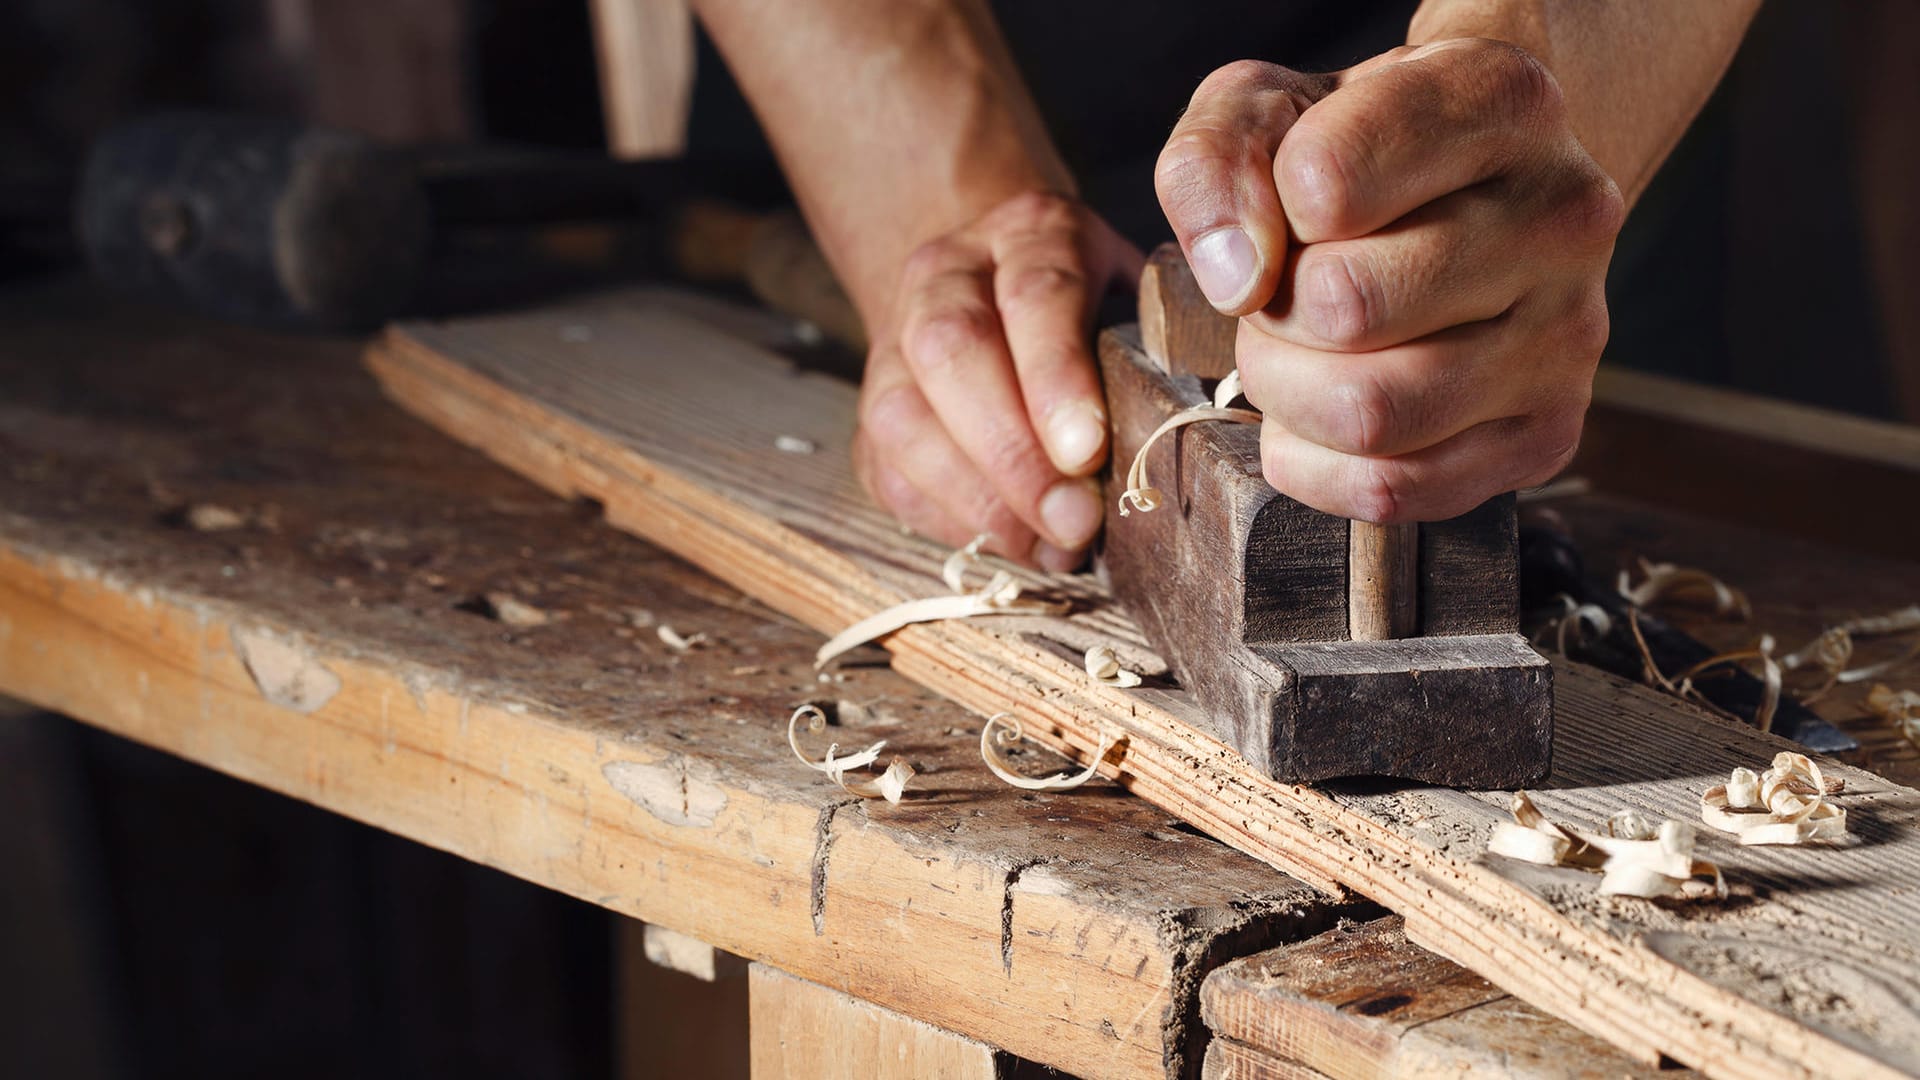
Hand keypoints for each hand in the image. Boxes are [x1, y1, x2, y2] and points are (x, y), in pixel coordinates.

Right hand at [853, 192, 1143, 568]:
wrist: (995, 282)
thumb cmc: (1093, 308)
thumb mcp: (1136, 296)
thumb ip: (1155, 345)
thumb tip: (1178, 431)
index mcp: (1028, 234)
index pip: (1034, 295)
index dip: (1056, 376)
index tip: (1088, 451)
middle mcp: (946, 274)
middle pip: (951, 352)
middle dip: (1012, 451)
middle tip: (1073, 520)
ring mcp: (894, 339)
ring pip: (903, 418)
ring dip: (978, 497)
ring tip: (1048, 544)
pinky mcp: (871, 404)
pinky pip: (889, 469)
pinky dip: (950, 518)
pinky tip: (1011, 541)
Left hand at [1155, 40, 1624, 522]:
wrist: (1465, 192)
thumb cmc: (1355, 149)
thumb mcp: (1263, 109)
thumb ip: (1215, 163)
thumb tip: (1238, 279)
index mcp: (1503, 101)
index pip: (1322, 182)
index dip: (1270, 206)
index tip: (1295, 205)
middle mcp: (1562, 214)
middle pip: (1345, 309)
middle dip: (1272, 312)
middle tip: (1284, 294)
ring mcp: (1569, 332)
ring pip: (1370, 413)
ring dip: (1288, 392)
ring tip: (1300, 352)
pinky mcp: (1547, 432)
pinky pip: (1392, 490)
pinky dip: (1316, 463)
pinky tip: (1319, 413)